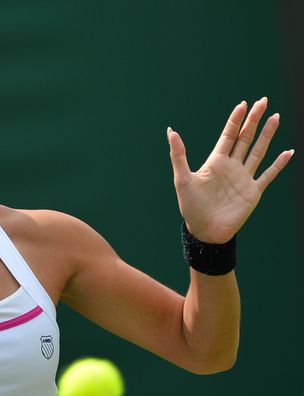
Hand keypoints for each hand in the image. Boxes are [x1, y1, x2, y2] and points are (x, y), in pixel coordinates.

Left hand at [167, 97, 293, 243]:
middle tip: (263, 101)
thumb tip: (170, 131)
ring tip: (275, 117)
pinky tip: (288, 152)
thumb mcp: (182, 179)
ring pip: (258, 151)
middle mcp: (231, 166)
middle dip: (253, 120)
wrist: (205, 230)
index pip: (228, 135)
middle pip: (245, 138)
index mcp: (215, 162)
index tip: (243, 104)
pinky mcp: (253, 192)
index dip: (235, 120)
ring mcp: (244, 178)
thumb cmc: (191, 206)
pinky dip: (279, 163)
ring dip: (267, 134)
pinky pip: (268, 174)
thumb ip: (178, 155)